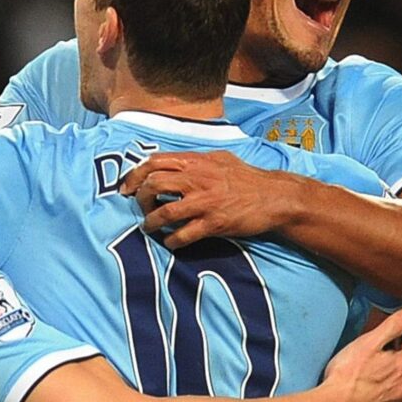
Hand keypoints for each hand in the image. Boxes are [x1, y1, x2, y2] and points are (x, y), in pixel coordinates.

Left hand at [120, 151, 291, 248]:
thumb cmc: (247, 178)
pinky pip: (183, 234)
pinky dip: (172, 241)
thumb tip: (171, 163)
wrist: (274, 197)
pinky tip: (171, 242)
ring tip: (150, 228)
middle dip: (140, 199)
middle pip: (153, 184)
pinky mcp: (214, 223)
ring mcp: (205, 201)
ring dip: (151, 223)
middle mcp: (197, 178)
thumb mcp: (220, 158)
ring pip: (164, 212)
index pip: (154, 162)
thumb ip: (195, 160)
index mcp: (196, 161)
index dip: (134, 175)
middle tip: (141, 209)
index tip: (127, 188)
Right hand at [321, 308, 401, 401]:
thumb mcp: (369, 343)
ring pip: (399, 377)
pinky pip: (388, 389)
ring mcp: (389, 398)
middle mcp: (399, 384)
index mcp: (400, 367)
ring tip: (383, 358)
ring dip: (395, 366)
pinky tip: (371, 377)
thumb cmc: (348, 376)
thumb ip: (391, 327)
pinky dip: (385, 379)